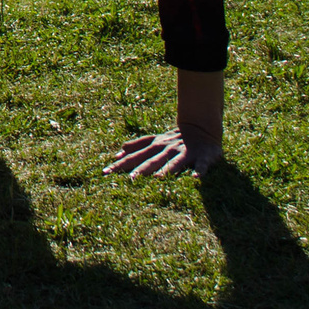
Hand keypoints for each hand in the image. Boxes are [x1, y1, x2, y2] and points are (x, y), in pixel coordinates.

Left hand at [105, 126, 222, 178]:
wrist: (201, 128)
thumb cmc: (173, 140)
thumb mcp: (154, 141)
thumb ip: (136, 147)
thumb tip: (116, 155)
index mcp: (155, 146)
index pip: (135, 156)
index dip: (120, 164)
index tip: (105, 172)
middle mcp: (167, 149)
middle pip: (152, 160)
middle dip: (141, 169)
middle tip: (131, 180)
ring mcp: (185, 152)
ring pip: (174, 162)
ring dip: (167, 170)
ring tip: (159, 178)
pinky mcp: (204, 156)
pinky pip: (202, 164)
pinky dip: (200, 171)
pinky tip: (195, 178)